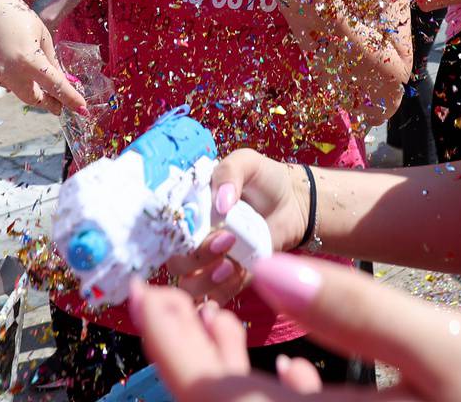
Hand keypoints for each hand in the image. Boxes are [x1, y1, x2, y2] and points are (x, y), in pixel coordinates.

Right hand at [0, 0, 86, 114]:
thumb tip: (60, 80)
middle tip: (58, 105)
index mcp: (28, 59)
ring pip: (15, 87)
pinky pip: (0, 79)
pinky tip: (2, 52)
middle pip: (33, 98)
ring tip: (18, 53)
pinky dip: (6, 72)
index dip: (69, 98)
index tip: (81, 108)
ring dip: (23, 80)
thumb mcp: (41, 33)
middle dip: (47, 102)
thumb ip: (50, 59)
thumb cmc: (16, 15)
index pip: (54, 85)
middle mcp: (8, 72)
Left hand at [131, 254, 460, 401]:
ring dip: (231, 376)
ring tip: (222, 314)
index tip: (140, 287)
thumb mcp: (452, 351)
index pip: (211, 396)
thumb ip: (357, 309)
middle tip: (169, 287)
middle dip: (190, 353)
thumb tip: (270, 267)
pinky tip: (303, 377)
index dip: (167, 341)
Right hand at [165, 151, 311, 304]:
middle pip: (176, 262)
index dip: (176, 235)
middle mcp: (193, 238)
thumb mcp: (246, 163)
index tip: (199, 228)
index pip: (166, 230)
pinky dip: (224, 292)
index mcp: (189, 210)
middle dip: (197, 258)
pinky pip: (215, 297)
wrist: (294, 202)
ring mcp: (210, 262)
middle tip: (226, 241)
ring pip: (189, 285)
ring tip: (231, 266)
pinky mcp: (228, 280)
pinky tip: (240, 274)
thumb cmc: (264, 179)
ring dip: (206, 280)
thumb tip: (221, 201)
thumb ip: (229, 172)